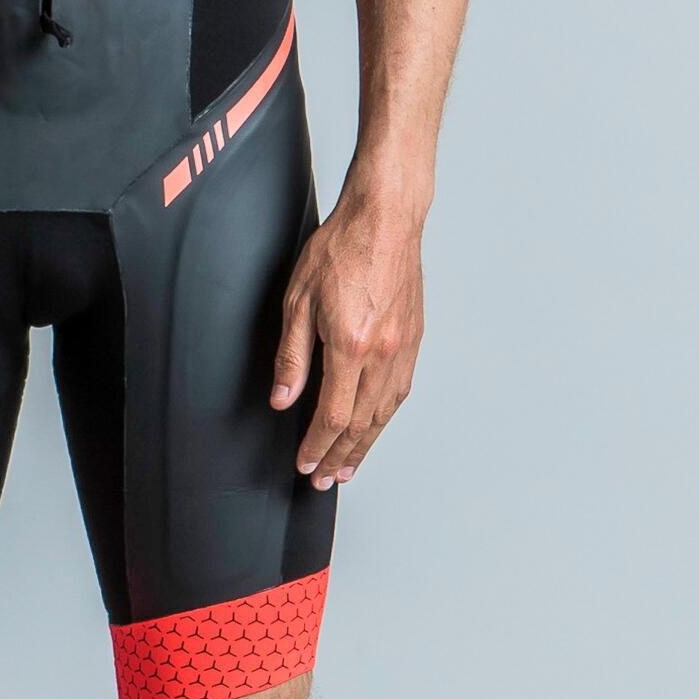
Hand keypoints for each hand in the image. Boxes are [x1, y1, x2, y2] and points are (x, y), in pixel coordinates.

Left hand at [268, 192, 425, 487]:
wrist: (385, 219)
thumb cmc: (341, 248)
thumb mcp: (298, 301)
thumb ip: (292, 356)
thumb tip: (284, 399)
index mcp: (350, 345)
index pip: (332, 415)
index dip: (317, 446)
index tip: (305, 464)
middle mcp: (382, 353)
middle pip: (361, 423)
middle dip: (340, 456)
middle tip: (326, 479)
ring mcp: (402, 347)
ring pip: (385, 412)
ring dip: (366, 444)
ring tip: (350, 465)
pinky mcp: (413, 338)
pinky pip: (400, 390)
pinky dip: (385, 416)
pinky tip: (375, 425)